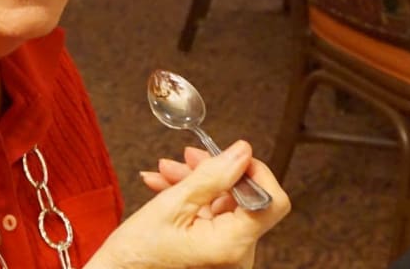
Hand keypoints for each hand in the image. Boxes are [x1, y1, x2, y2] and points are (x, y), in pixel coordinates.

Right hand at [85, 141, 290, 268]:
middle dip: (213, 172)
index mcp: (231, 245)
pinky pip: (213, 217)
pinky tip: (166, 187)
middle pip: (243, 199)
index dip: (256, 173)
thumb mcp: (171, 204)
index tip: (233, 155)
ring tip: (165, 171)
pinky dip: (192, 199)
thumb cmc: (137, 253)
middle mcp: (237, 255)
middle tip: (185, 156)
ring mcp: (227, 256)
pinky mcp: (216, 253)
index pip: (272, 202)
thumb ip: (211, 175)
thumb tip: (241, 152)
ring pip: (224, 204)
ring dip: (196, 182)